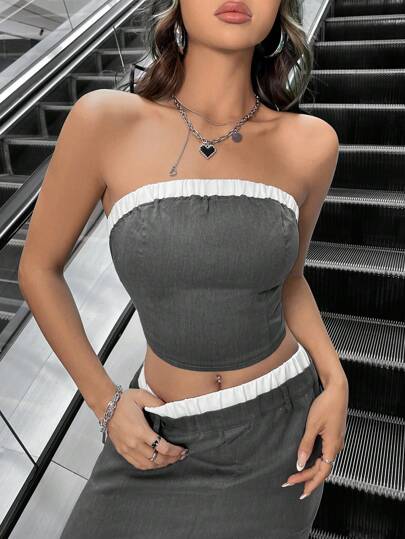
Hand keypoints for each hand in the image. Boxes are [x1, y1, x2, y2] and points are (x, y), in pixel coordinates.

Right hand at [106, 388, 187, 469]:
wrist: (105, 406)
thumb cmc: (124, 400)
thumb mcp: (142, 396)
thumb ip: (157, 403)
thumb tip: (170, 409)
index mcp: (141, 431)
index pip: (163, 447)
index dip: (175, 451)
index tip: (183, 450)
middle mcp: (134, 443)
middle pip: (157, 459)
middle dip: (171, 459)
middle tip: (181, 456)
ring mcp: (127, 449)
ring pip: (148, 465)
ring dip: (161, 464)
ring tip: (171, 460)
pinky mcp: (122, 451)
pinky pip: (137, 464)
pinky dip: (149, 466)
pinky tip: (156, 462)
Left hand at [281, 374, 348, 498]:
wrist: (338, 390)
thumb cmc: (326, 405)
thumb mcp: (312, 425)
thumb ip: (306, 445)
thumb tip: (300, 464)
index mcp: (332, 446)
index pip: (321, 472)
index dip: (308, 481)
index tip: (296, 488)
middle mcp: (337, 446)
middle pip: (323, 469)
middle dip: (307, 478)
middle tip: (290, 483)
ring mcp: (337, 441)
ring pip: (325, 462)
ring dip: (312, 470)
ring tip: (299, 477)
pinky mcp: (334, 435)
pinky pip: (326, 453)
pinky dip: (316, 461)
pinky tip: (309, 461)